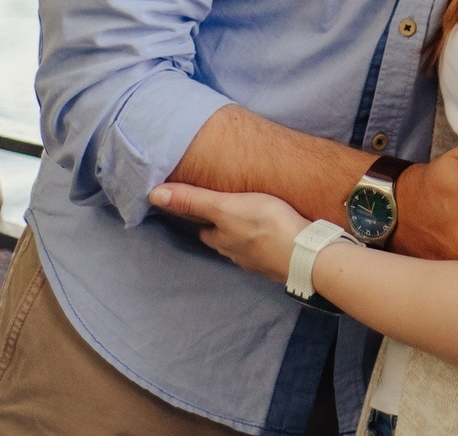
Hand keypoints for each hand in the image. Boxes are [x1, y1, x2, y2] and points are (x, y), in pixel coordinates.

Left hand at [150, 183, 306, 281]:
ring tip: (257, 220)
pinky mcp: (280, 261)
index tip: (208, 206)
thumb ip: (193, 200)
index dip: (204, 218)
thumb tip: (153, 195)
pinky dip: (269, 243)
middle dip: (227, 228)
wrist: (305, 254)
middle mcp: (236, 254)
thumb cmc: (265, 225)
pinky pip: (268, 251)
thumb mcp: (226, 206)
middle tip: (235, 209)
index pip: (204, 230)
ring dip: (248, 237)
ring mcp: (259, 261)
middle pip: (225, 240)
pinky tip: (278, 235)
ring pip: (246, 247)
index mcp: (221, 240)